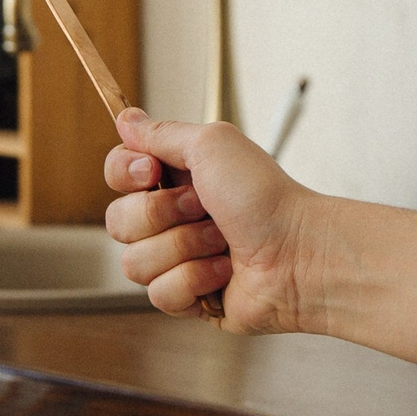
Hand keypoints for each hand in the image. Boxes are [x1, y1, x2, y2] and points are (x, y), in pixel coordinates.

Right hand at [102, 110, 314, 332]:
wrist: (299, 255)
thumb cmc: (265, 198)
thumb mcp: (212, 145)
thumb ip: (161, 133)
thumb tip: (126, 117)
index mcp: (177, 178)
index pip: (117, 173)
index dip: (125, 174)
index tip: (152, 171)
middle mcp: (173, 217)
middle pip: (118, 220)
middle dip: (161, 215)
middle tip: (204, 207)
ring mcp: (178, 259)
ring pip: (133, 262)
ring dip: (183, 248)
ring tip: (221, 242)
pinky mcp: (188, 297)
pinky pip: (158, 294)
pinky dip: (194, 280)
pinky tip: (223, 273)